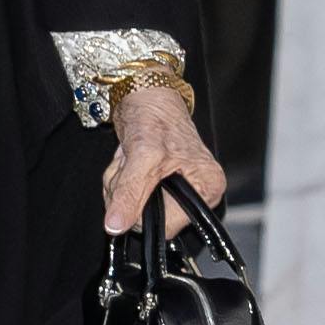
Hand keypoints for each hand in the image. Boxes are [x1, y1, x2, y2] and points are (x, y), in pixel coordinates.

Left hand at [101, 79, 224, 236]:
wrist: (143, 97)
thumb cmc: (155, 117)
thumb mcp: (143, 156)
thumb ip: (130, 192)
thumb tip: (117, 225)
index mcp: (207, 188)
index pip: (170, 227)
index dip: (144, 213)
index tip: (136, 189)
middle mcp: (194, 191)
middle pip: (147, 219)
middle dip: (128, 194)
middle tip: (130, 166)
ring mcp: (172, 188)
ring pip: (130, 208)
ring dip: (118, 184)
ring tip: (129, 159)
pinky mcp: (153, 183)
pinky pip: (124, 195)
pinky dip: (117, 179)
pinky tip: (125, 161)